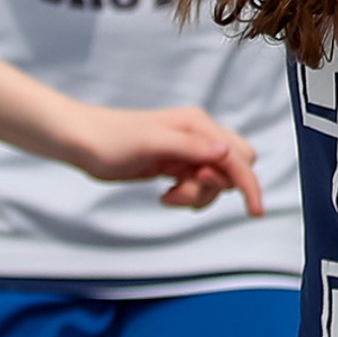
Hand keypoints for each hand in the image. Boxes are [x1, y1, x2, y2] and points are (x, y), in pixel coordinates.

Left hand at [65, 105, 265, 211]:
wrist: (83, 142)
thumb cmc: (110, 140)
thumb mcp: (150, 144)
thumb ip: (189, 147)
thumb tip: (224, 150)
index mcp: (197, 125)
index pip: (236, 157)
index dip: (248, 184)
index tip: (254, 211)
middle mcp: (198, 135)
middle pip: (235, 166)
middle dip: (218, 187)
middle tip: (184, 191)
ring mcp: (188, 150)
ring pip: (217, 179)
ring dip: (198, 194)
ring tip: (169, 196)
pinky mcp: (177, 163)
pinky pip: (199, 183)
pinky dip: (189, 195)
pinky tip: (166, 194)